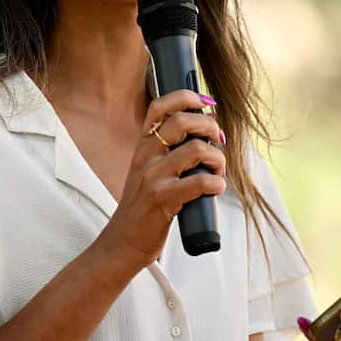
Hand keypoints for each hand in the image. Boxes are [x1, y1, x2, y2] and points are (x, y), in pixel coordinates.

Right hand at [94, 90, 225, 267]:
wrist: (122, 242)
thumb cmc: (142, 208)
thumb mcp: (147, 172)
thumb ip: (167, 153)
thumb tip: (203, 135)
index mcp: (143, 147)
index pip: (159, 107)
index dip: (185, 97)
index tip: (204, 102)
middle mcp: (146, 157)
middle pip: (182, 122)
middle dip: (209, 126)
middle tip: (218, 139)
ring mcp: (153, 178)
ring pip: (195, 150)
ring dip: (217, 158)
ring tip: (218, 170)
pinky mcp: (163, 200)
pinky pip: (199, 182)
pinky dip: (216, 183)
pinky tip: (215, 188)